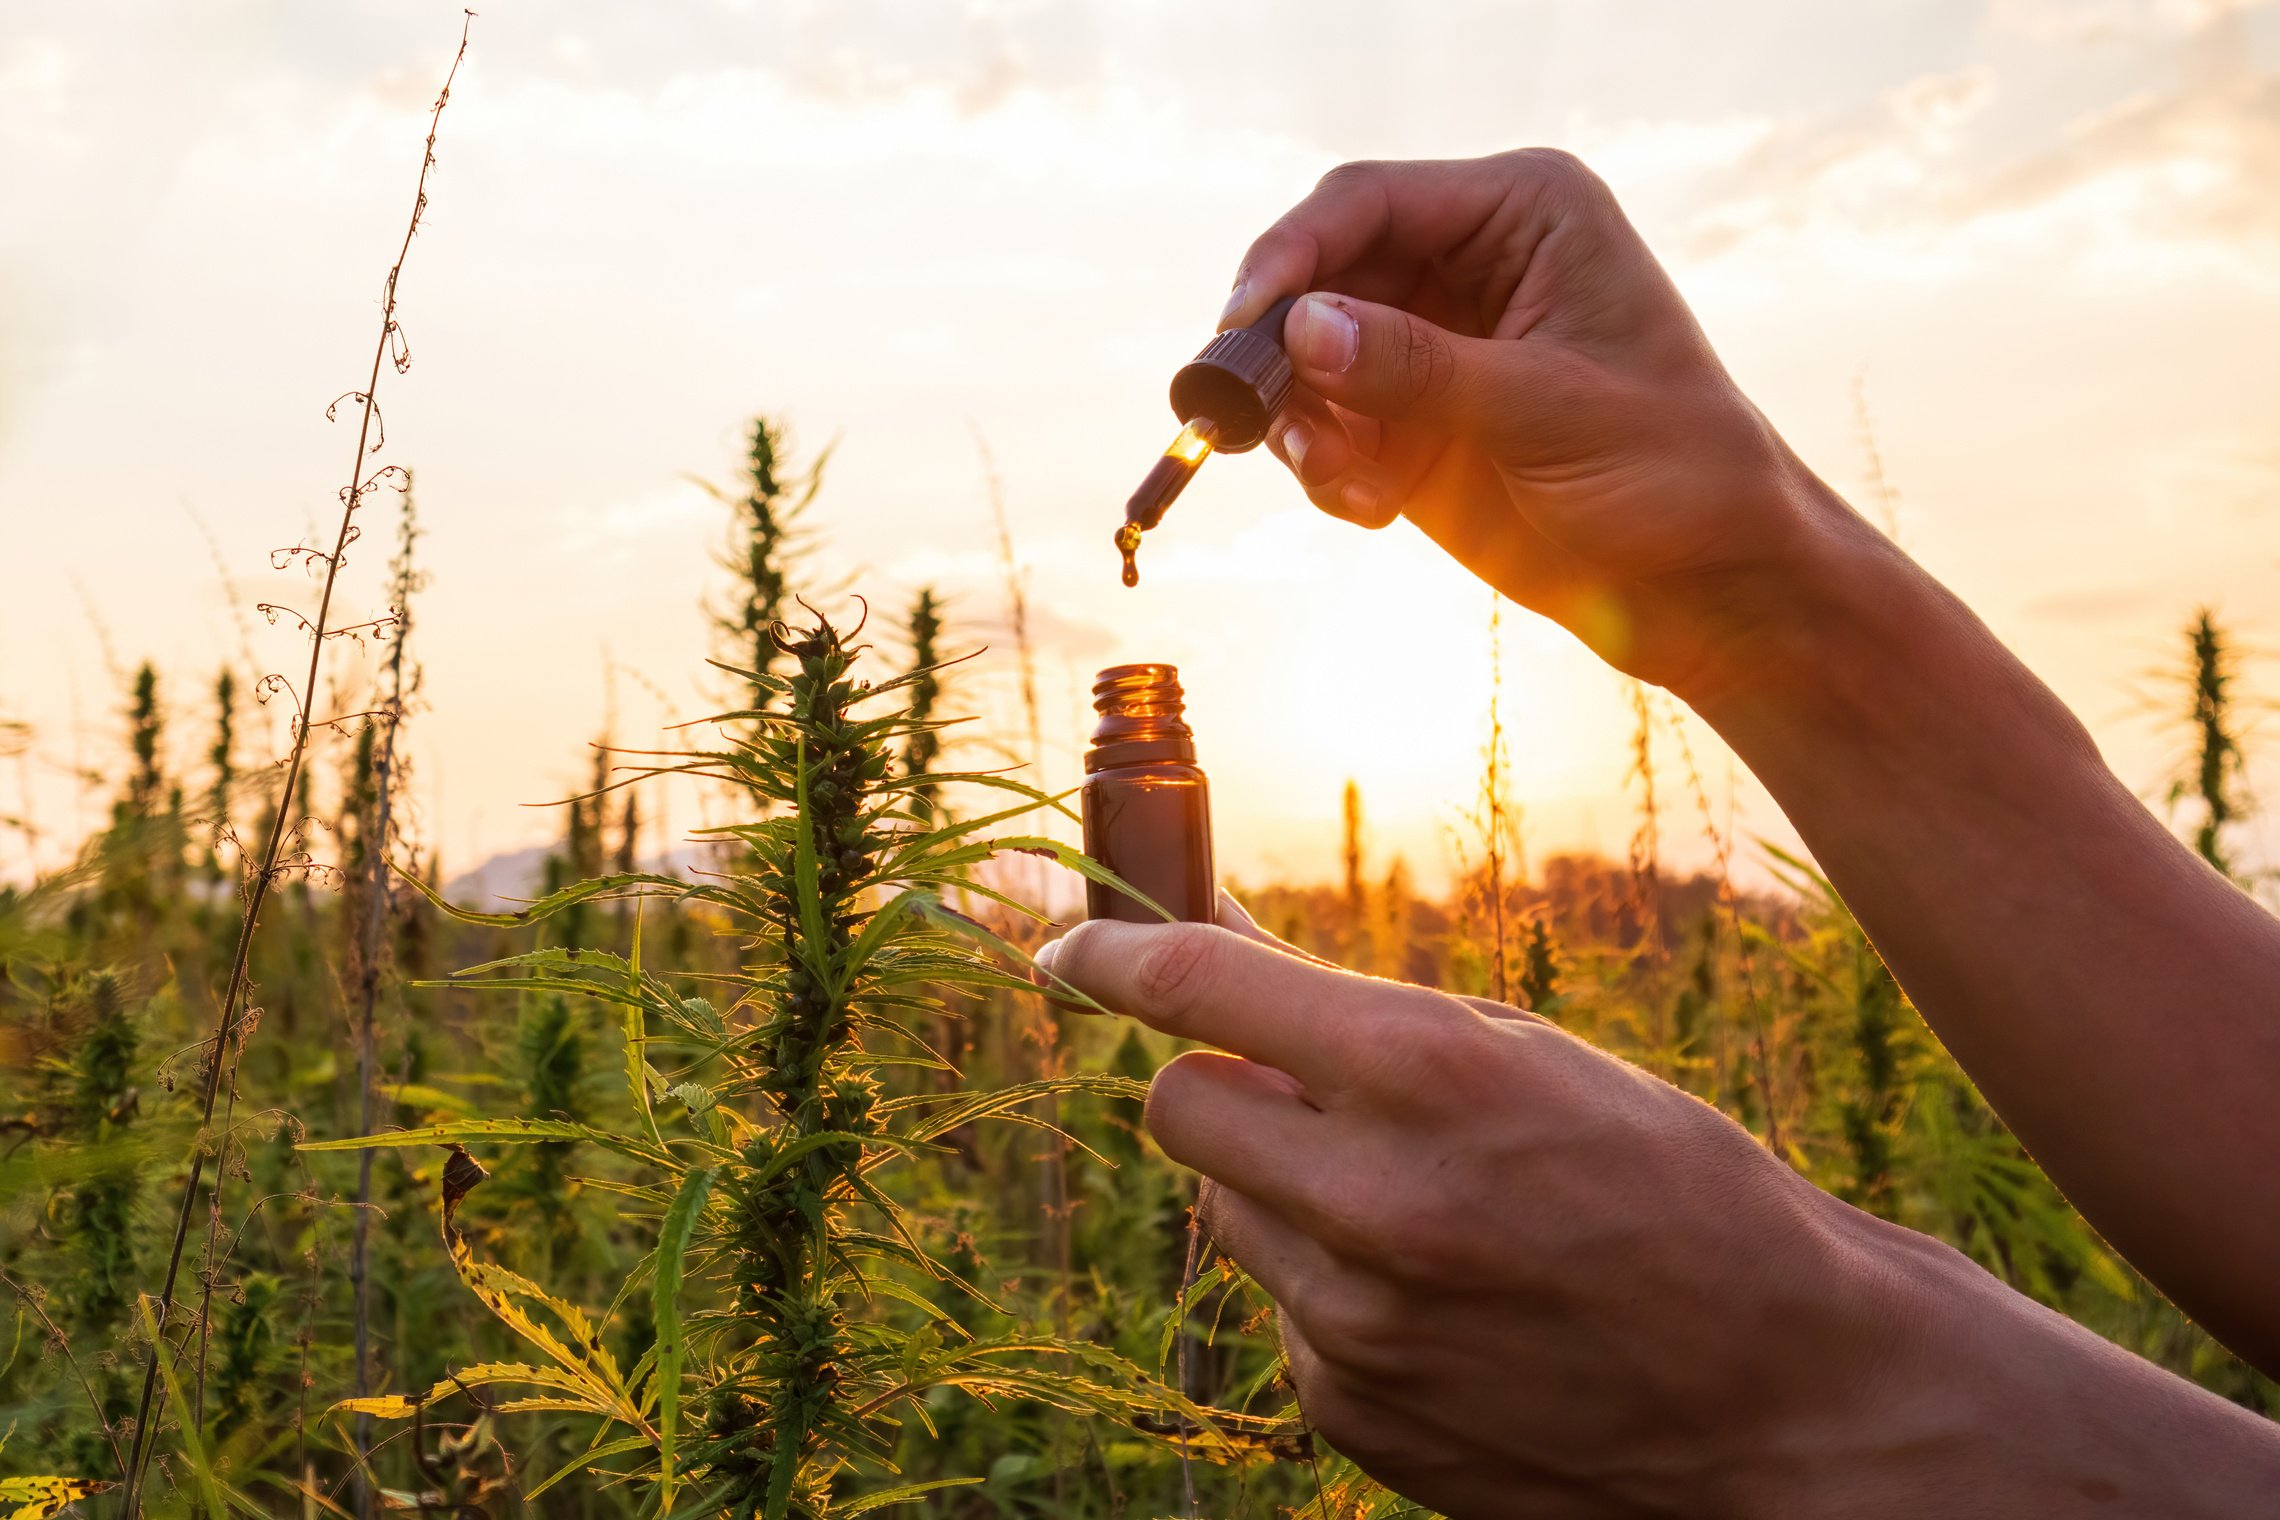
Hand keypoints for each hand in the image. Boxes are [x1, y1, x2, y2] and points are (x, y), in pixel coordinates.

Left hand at [1036, 900, 2279, 1517]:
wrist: (1789, 1399)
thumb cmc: (1682, 1194)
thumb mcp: (1541, 1063)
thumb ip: (1373, 1028)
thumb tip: (1217, 973)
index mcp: (1434, 1079)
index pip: (1202, 987)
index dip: (1115, 954)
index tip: (1070, 948)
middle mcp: (1375, 1204)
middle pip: (1179, 1107)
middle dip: (1213, 1079)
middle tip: (1287, 1084)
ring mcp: (1355, 1326)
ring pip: (1228, 1211)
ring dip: (1286, 1189)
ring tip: (1416, 1210)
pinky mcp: (1352, 1414)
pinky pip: (1282, 1312)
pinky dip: (1329, 1289)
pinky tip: (1440, 1302)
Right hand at [1224, 151, 1873, 699]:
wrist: (1708, 585)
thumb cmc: (1673, 471)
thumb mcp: (1548, 409)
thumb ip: (1420, 367)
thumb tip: (1301, 330)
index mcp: (1522, 214)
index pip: (1368, 202)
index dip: (1291, 255)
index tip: (1241, 322)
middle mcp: (1467, 264)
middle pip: (1318, 276)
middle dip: (1282, 349)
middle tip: (1251, 416)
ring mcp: (1432, 348)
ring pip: (1306, 357)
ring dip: (1302, 422)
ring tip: (1345, 484)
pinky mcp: (1411, 425)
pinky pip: (1324, 428)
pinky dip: (1326, 468)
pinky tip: (1371, 510)